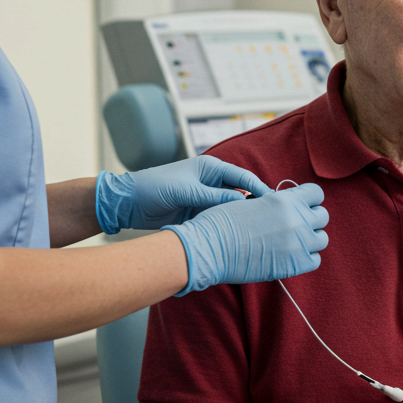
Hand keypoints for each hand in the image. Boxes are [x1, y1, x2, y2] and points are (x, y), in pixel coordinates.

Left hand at [95, 155, 269, 233]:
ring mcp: (204, 198)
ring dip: (240, 217)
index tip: (273, 201)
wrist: (128, 203)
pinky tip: (236, 234)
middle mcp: (210, 181)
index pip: (242, 178)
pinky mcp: (197, 212)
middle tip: (270, 218)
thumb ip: (214, 196)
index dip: (259, 189)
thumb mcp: (187, 191)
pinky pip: (217, 218)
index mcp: (210, 168)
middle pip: (239, 193)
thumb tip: (242, 201)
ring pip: (230, 208)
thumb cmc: (154, 187)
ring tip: (257, 228)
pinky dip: (226, 225)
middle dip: (253, 204)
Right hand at [166, 183, 328, 294]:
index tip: (299, 206)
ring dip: (310, 239)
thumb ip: (274, 202)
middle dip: (310, 219)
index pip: (316, 194)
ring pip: (322, 239)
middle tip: (294, 226)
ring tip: (292, 242)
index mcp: (286, 200)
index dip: (308, 199)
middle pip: (322, 216)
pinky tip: (290, 256)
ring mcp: (298, 242)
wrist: (209, 249)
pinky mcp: (295, 265)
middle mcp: (297, 219)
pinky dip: (306, 258)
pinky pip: (315, 260)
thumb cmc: (221, 223)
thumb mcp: (251, 201)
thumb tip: (285, 202)